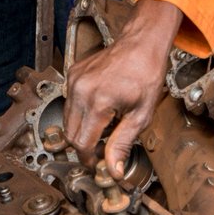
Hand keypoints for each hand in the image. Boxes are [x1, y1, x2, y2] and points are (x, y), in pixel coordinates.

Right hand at [64, 0, 182, 179]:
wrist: (141, 44)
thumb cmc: (146, 73)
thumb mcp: (140, 115)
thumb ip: (122, 144)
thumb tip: (114, 170)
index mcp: (97, 102)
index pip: (82, 143)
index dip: (89, 159)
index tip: (98, 164)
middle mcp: (80, 90)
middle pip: (70, 134)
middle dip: (84, 146)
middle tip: (102, 148)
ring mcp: (74, 80)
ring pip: (67, 119)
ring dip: (81, 129)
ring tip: (104, 126)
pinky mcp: (72, 74)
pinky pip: (69, 102)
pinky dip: (80, 111)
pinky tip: (99, 108)